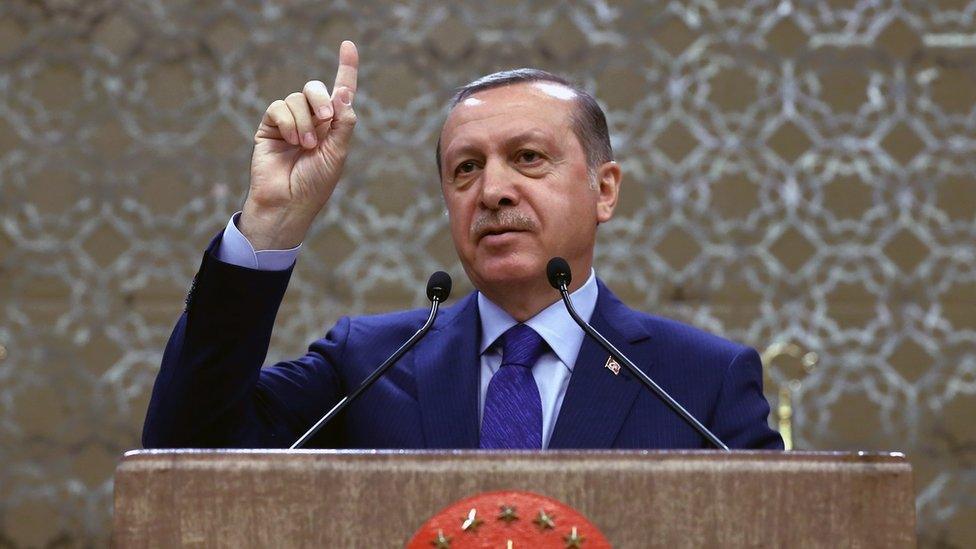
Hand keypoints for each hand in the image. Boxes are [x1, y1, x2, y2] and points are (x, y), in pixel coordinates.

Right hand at [241, 40, 358, 249]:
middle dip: (322, 99)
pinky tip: (291, 141)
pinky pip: (279, 107)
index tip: (348, 46)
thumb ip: (343, 123)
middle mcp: (312, 120)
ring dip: (305, 120)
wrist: (287, 203)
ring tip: (305, 145)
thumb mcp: (337, 153)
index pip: (341, 93)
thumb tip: (345, 92)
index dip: (346, 69)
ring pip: (297, 97)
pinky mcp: (270, 127)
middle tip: (326, 120)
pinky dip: (288, 121)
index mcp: (333, 127)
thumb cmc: (315, 184)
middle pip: (316, 89)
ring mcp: (290, 123)